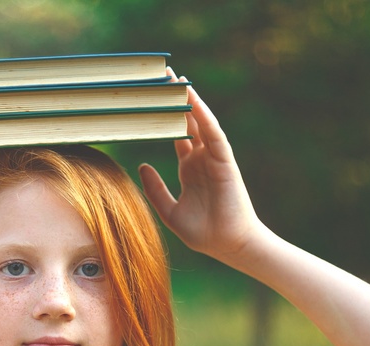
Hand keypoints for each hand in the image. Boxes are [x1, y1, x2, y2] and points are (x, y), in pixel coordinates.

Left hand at [138, 72, 264, 262]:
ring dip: (189, 100)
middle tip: (161, 76)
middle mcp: (202, 159)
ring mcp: (213, 158)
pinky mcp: (224, 160)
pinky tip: (192, 99)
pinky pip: (212, 132)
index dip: (164, 117)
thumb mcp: (169, 210)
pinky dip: (203, 115)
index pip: (175, 134)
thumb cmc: (203, 232)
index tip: (150, 100)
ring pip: (200, 122)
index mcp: (189, 168)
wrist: (228, 245)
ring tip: (176, 77)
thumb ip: (155, 189)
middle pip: (187, 122)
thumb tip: (141, 166)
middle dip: (175, 100)